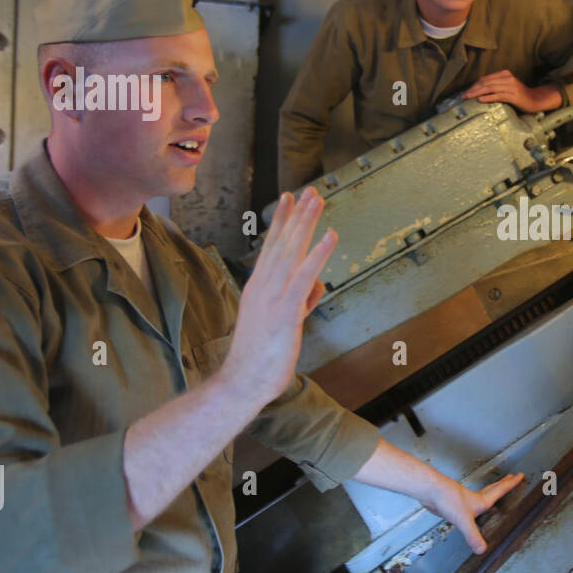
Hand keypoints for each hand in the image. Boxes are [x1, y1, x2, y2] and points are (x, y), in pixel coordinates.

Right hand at [219, 187, 336, 408]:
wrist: (242, 382)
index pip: (272, 247)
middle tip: (308, 191)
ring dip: (306, 223)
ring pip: (292, 251)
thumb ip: (299, 301)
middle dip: (296, 214)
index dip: (282, 221)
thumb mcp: (280, 322)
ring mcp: (272, 296)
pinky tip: (330, 236)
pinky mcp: (284, 310)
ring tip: (317, 200)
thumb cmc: (259, 357)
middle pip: (282, 242)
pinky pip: (304, 276)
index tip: (289, 199)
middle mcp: (263, 286)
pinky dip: (318, 254)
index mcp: (259, 287)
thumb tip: (316, 287)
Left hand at [421, 472, 525, 552]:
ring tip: (495, 491)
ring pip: (481, 494)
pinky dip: (474, 502)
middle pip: (493, 488)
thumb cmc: (448, 499)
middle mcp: (474, 499)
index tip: (520, 475)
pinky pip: (469, 503)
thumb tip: (482, 550)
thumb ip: (473, 535)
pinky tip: (471, 509)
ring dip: (490, 490)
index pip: (500, 490)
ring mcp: (464, 500)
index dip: (511, 484)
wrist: (430, 490)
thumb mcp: (464, 520)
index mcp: (481, 501)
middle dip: (504, 483)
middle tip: (511, 476)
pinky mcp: (454, 504)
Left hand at [462, 71, 562, 111]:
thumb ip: (496, 86)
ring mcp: (511, 87)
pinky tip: (480, 100)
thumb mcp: (507, 87)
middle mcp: (507, 78)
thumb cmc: (519, 95)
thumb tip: (480, 91)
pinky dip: (488, 98)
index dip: (474, 85)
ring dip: (477, 93)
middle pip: (486, 83)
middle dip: (473, 89)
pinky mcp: (513, 96)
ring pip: (490, 88)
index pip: (485, 79)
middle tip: (463, 96)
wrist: (535, 100)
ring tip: (468, 98)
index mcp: (505, 74)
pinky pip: (498, 96)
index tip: (466, 92)